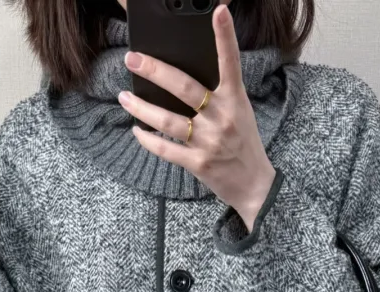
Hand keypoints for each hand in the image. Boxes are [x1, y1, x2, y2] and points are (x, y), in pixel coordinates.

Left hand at [118, 3, 275, 231]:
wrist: (255, 186)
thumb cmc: (244, 144)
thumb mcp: (240, 112)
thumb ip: (218, 94)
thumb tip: (181, 80)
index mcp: (234, 99)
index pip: (230, 62)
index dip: (225, 36)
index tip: (219, 12)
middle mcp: (221, 117)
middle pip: (184, 88)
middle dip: (155, 71)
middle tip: (133, 59)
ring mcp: (209, 141)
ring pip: (168, 120)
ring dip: (142, 108)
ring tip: (124, 98)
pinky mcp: (198, 163)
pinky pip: (166, 149)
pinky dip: (148, 140)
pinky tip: (137, 130)